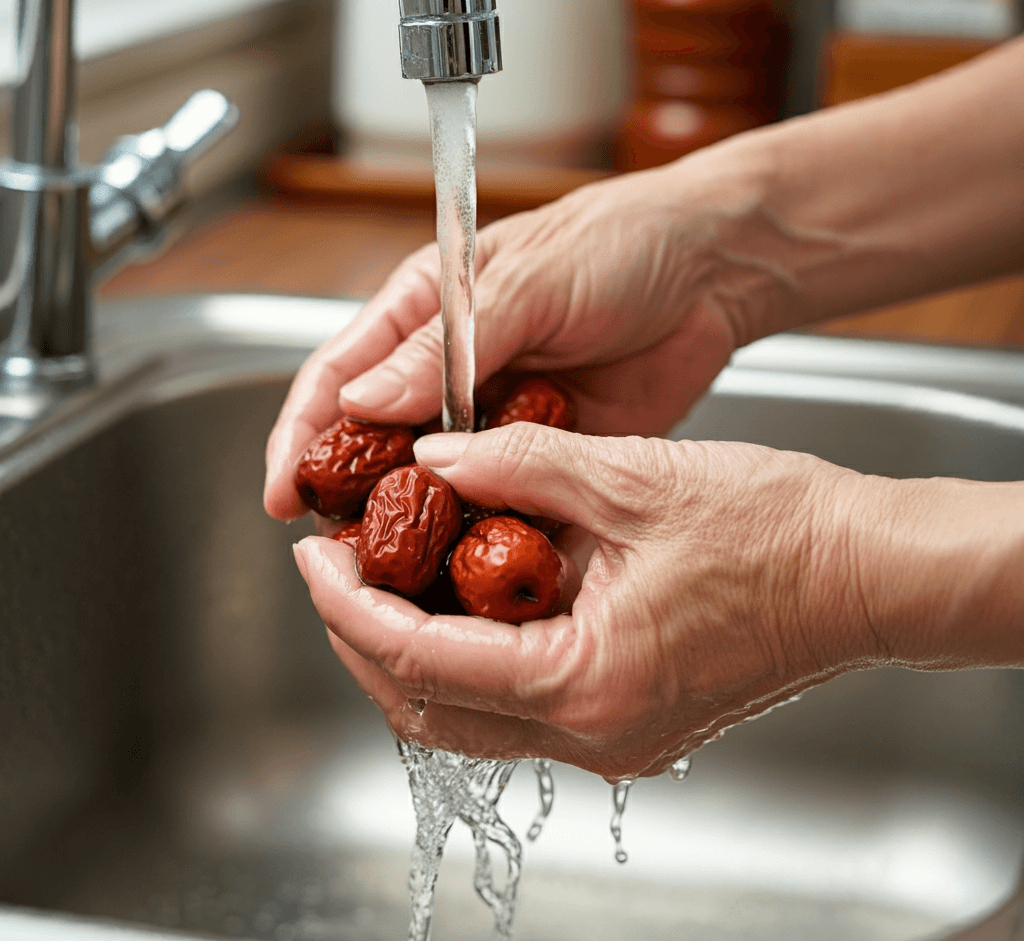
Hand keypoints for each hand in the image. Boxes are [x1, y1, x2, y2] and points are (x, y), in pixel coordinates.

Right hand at [265, 151, 771, 521]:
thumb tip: (364, 399)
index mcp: (423, 315)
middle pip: (377, 445)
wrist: (712, 274)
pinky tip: (471, 567)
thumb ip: (447, 345)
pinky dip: (482, 533)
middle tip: (338, 555)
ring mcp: (494, 421)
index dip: (300, 436)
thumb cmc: (619, 244)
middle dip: (352, 498)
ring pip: (435, 484)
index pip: (338, 377)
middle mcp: (448, 375)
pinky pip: (500, 503)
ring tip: (398, 577)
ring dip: (416, 526)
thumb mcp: (528, 281)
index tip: (281, 494)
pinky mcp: (542, 456)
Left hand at [292, 424, 882, 777]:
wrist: (864, 574)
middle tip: (337, 568)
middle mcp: (590, 730)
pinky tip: (463, 598)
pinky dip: (470, 657)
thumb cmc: (777, 530)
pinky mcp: (629, 720)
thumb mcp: (634, 477)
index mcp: (582, 679)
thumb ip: (519, 461)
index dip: (348, 605)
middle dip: (363, 637)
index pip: (419, 660)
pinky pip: (517, 705)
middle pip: (427, 710)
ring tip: (385, 578)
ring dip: (412, 652)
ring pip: (468, 717)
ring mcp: (611, 736)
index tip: (313, 555)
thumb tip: (437, 452)